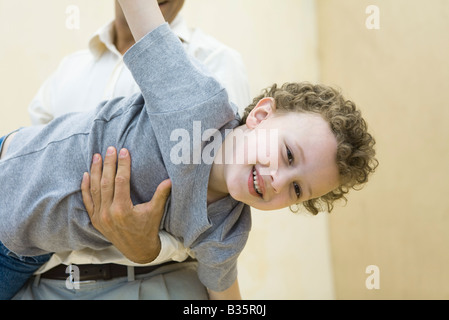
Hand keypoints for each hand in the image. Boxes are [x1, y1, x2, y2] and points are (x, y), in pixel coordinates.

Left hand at [81, 146, 171, 263]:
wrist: (137, 251)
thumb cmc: (148, 230)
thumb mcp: (156, 212)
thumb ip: (161, 195)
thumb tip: (170, 179)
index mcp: (123, 210)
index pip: (121, 181)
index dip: (123, 165)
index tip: (124, 151)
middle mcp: (108, 213)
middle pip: (106, 182)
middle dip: (108, 164)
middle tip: (110, 148)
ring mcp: (100, 217)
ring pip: (95, 189)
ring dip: (95, 171)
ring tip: (97, 156)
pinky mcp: (95, 220)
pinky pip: (88, 201)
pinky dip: (85, 188)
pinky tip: (86, 175)